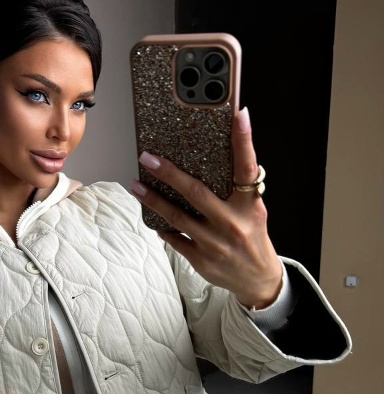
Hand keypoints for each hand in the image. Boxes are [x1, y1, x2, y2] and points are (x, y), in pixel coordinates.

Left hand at [130, 107, 282, 308]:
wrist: (257, 278)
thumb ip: (236, 188)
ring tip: (136, 185)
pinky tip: (152, 216)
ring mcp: (215, 244)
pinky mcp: (202, 260)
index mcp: (249, 206)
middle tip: (147, 157)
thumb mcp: (253, 210)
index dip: (244, 140)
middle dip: (169, 173)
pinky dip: (163, 226)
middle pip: (196, 192)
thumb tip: (213, 157)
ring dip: (153, 200)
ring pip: (178, 217)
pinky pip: (175, 238)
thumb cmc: (252, 235)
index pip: (247, 168)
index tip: (239, 114)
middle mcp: (233, 223)